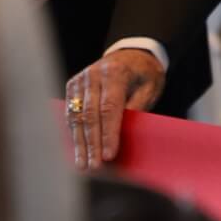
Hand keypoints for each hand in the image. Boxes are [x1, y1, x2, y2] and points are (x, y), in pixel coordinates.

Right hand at [66, 44, 163, 167]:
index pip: (109, 108)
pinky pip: (70, 112)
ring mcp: (80, 79)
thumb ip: (138, 107)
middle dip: (91, 143)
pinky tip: (75, 149)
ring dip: (79, 142)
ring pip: (76, 116)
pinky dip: (73, 132)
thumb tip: (123, 134)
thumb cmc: (144, 74)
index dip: (108, 134)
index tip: (109, 155)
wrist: (131, 54)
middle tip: (94, 166)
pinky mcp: (72, 85)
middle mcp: (93, 74)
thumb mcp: (150, 88)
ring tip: (82, 164)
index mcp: (115, 72)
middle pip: (90, 115)